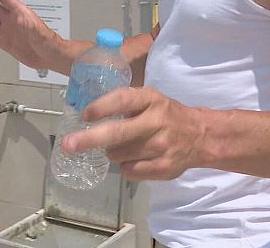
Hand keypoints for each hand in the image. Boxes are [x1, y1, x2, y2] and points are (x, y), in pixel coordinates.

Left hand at [62, 87, 212, 180]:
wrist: (201, 136)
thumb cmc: (166, 114)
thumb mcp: (150, 99)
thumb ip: (125, 103)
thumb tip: (87, 115)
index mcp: (151, 100)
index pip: (123, 100)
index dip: (102, 107)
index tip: (84, 115)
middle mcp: (157, 122)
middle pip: (118, 133)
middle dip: (89, 139)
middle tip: (68, 145)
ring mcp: (161, 146)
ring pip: (119, 154)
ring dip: (111, 152)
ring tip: (122, 145)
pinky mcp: (164, 168)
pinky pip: (129, 170)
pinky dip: (125, 165)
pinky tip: (134, 158)